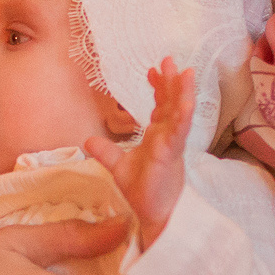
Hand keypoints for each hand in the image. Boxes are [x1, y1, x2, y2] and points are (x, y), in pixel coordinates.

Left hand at [86, 58, 195, 244]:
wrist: (152, 215)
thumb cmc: (143, 192)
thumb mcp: (118, 166)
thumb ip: (106, 151)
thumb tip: (87, 139)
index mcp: (158, 136)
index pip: (161, 106)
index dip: (158, 87)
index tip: (153, 69)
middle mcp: (168, 137)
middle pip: (172, 103)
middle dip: (172, 81)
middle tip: (170, 59)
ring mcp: (172, 144)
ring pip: (180, 113)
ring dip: (183, 92)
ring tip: (186, 72)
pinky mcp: (172, 155)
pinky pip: (180, 132)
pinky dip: (184, 116)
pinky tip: (186, 102)